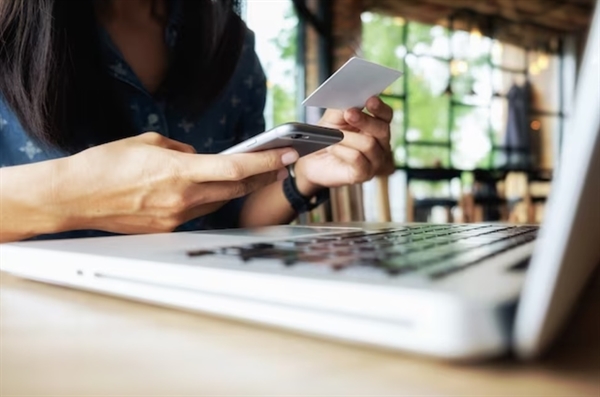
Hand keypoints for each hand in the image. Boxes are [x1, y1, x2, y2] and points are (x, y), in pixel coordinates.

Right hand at [55, 132, 297, 233]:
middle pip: (236, 188)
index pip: (236, 168)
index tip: (287, 154)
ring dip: (235, 189)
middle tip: (279, 164)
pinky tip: (206, 190)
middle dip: (261, 175)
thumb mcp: (148, 142)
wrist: (75, 197)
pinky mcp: (167, 229)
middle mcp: (184, 197)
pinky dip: (206, 199)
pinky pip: (196, 212)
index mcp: (180, 171)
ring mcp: (176, 217)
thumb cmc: (106, 164)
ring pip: (218, 201)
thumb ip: (182, 149)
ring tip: (251, 174)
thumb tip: (200, 157)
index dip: (266, 161)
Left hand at [294, 96, 394, 195]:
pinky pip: (358, 159)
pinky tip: (333, 149)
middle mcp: (380, 144)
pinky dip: (342, 151)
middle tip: (349, 114)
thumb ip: (344, 107)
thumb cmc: (326, 137)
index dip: (380, 108)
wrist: (312, 161)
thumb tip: (352, 98)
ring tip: (332, 138)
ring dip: (347, 138)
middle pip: (383, 129)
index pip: (386, 115)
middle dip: (365, 120)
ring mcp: (374, 161)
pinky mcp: (364, 174)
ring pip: (369, 144)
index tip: (370, 100)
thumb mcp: (333, 118)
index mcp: (376, 126)